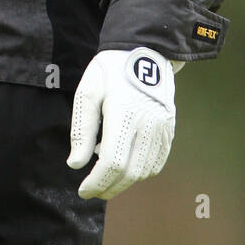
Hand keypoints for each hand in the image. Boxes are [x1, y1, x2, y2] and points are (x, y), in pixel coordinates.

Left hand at [67, 48, 175, 198]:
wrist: (145, 53)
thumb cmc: (111, 71)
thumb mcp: (88, 92)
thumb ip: (82, 129)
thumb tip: (76, 164)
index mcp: (124, 112)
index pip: (112, 161)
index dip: (97, 182)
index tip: (83, 191)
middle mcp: (148, 124)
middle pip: (129, 172)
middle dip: (109, 188)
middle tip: (92, 191)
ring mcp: (162, 129)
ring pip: (144, 172)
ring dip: (123, 182)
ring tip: (105, 174)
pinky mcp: (169, 130)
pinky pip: (156, 163)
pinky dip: (140, 172)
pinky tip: (125, 164)